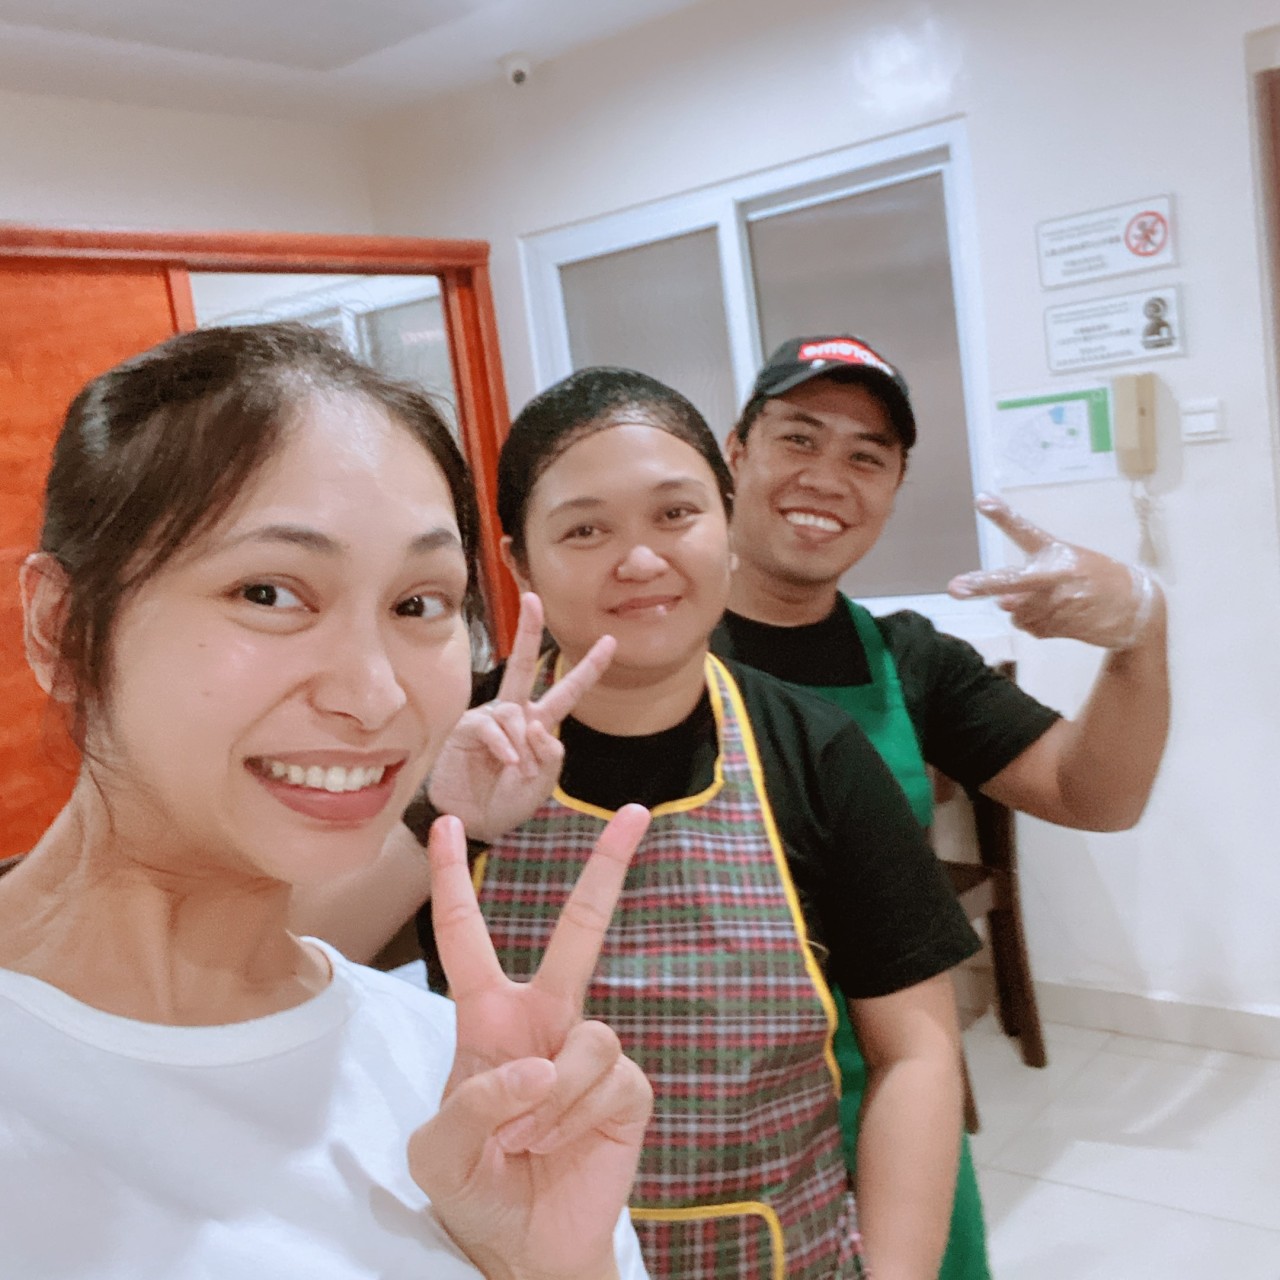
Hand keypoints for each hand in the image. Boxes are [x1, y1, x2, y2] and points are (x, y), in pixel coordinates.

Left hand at [409, 807, 652, 1279]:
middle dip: (608, 869)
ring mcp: (590, 1049)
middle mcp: (546, 1019)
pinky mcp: (626, 1087)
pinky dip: (574, 1116)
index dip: (455, 879)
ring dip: (547, 1099)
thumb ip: (469, 1104)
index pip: (467, 935)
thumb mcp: (438, 1152)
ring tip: (526, 1140)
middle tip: (635, 812)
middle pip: (580, 929)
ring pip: (587, 1036)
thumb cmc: (474, 1186)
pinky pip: (606, 1078)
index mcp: (490, 1018)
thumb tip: (535, 1066)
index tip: (448, 823)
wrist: (523, 1245)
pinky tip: (560, 1144)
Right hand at [428, 593, 614, 842]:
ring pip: (514, 713)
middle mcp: (514, 713)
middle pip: (525, 663)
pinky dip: (504, 746)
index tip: (610, 641)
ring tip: (520, 772)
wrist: (475, 822)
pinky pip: (492, 727)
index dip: (589, 667)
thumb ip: (550, 755)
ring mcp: (489, 718)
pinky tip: (508, 763)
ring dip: (523, 745)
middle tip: (534, 598)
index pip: (568, 690)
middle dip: (528, 630)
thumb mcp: (543, 782)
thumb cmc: (508, 801)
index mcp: (538, 722)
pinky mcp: (466, 729)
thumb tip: (537, 725)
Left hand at [947, 494, 1161, 649]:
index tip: (981, 500)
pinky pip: (1027, 627)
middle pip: (1010, 582)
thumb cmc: (1098, 577)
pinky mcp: (1058, 627)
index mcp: (1057, 553)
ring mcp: (1056, 605)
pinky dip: (1033, 623)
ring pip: (1014, 610)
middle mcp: (1054, 578)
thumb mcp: (1071, 560)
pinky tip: (1057, 615)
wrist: (1136, 608)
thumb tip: (1002, 604)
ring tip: (1050, 601)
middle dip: (982, 586)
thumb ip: (1032, 577)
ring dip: (1020, 608)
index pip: (1025, 531)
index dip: (1002, 516)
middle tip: (956, 587)